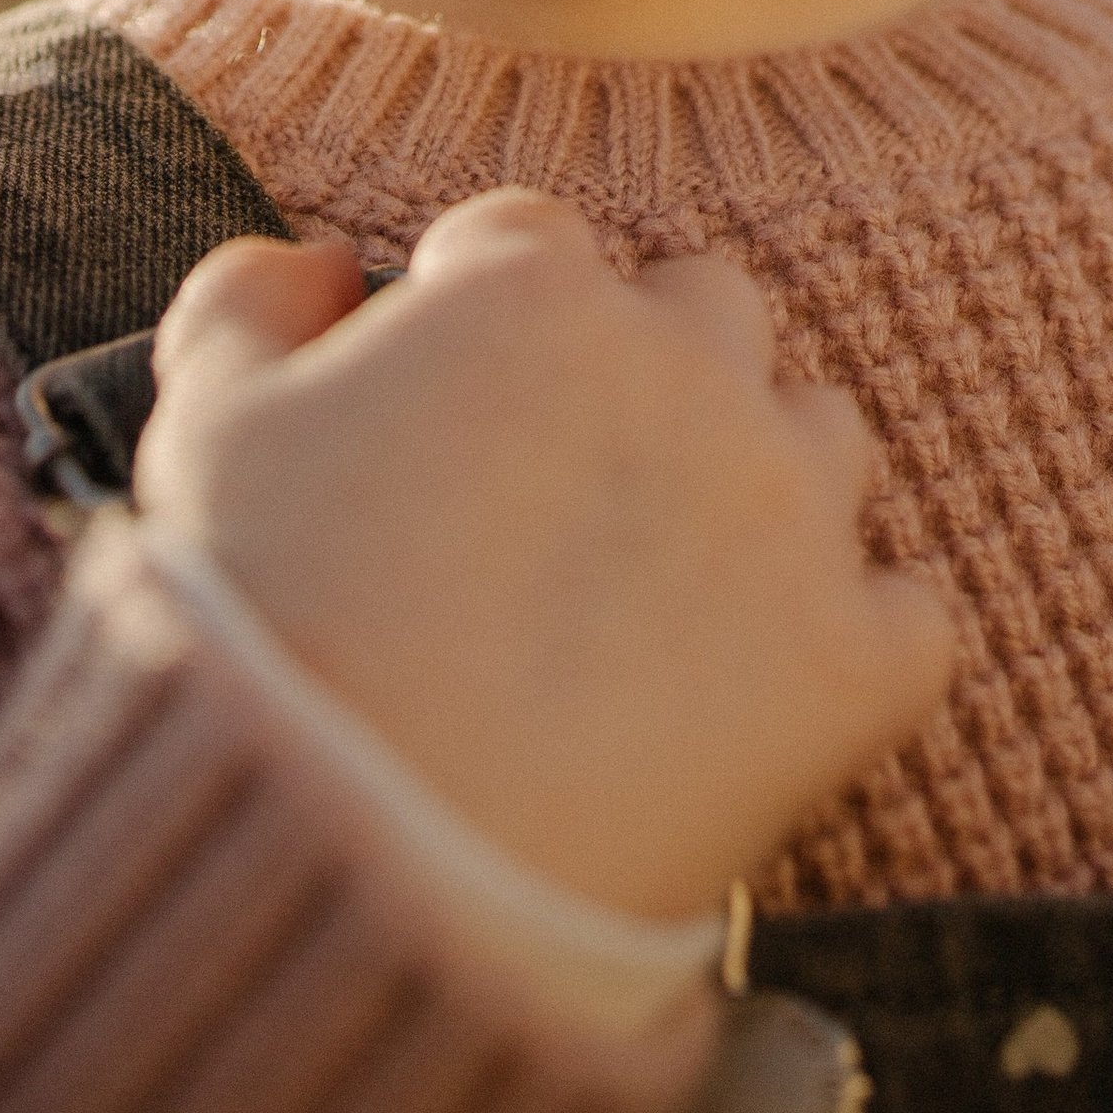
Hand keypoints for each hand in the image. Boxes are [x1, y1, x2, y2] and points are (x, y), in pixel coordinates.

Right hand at [134, 191, 954, 918]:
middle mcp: (685, 364)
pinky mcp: (855, 659)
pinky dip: (857, 646)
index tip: (451, 416)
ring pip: (824, 436)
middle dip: (647, 375)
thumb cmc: (264, 636)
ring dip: (762, 489)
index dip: (482, 324)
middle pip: (706, 309)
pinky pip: (911, 615)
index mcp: (532, 290)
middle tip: (565, 502)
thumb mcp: (201, 431)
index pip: (534, 246)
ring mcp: (785, 508)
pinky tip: (770, 695)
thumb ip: (246, 299)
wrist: (352, 867)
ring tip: (666, 599)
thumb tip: (319, 262)